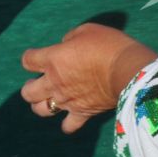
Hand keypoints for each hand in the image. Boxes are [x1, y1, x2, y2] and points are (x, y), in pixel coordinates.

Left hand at [21, 23, 157, 134]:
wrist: (129, 70)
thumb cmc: (109, 46)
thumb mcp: (88, 30)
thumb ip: (71, 38)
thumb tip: (66, 45)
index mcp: (53, 59)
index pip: (28, 60)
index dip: (30, 57)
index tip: (37, 56)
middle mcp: (55, 82)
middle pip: (28, 92)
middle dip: (29, 87)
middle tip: (38, 82)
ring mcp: (67, 100)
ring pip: (41, 110)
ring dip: (40, 105)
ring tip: (48, 100)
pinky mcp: (82, 113)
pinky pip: (68, 126)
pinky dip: (67, 125)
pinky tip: (69, 119)